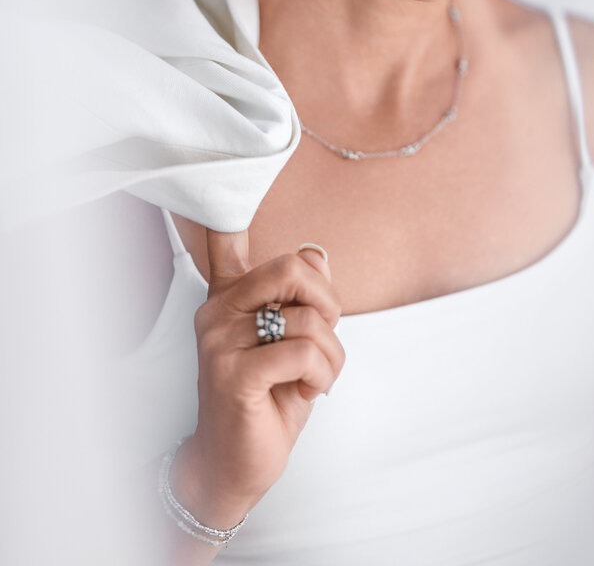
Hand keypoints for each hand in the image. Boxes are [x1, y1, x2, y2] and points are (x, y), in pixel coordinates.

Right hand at [170, 231, 344, 530]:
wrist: (236, 465)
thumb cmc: (268, 398)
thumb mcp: (294, 341)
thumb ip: (303, 297)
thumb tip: (317, 254)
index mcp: (230, 295)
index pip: (224, 239)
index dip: (228, 206)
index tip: (232, 171)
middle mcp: (217, 310)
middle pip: (292, 267)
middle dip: (328, 302)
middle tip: (327, 336)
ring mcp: (219, 341)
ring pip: (308, 318)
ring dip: (333, 353)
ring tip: (319, 376)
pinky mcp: (233, 374)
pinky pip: (304, 350)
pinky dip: (323, 372)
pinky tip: (311, 389)